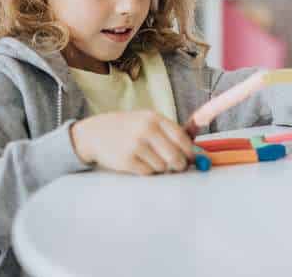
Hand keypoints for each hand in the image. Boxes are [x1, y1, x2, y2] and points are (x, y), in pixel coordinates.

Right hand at [70, 110, 194, 174]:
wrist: (95, 133)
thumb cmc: (128, 128)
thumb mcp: (148, 121)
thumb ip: (171, 133)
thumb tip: (197, 152)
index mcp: (154, 118)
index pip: (181, 138)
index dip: (191, 151)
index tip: (195, 159)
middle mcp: (146, 130)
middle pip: (175, 155)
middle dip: (180, 164)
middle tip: (178, 166)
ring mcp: (135, 145)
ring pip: (162, 166)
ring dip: (161, 167)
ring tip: (151, 159)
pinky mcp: (126, 161)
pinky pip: (148, 172)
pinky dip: (148, 171)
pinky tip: (140, 162)